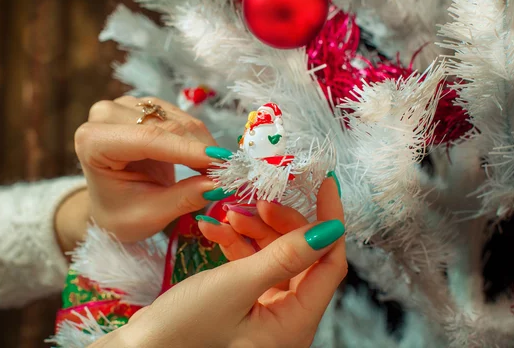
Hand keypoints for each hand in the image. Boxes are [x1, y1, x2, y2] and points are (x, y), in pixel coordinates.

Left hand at [56, 96, 233, 250]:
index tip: (221, 163)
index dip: (187, 149)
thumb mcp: (150, 214)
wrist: (111, 204)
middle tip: (228, 173)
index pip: (147, 138)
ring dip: (204, 143)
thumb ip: (184, 198)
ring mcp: (126, 106)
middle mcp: (105, 115)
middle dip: (201, 149)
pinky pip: (182, 118)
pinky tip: (209, 159)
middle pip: (165, 125)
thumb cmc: (121, 213)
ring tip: (219, 170)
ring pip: (178, 119)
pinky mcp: (146, 107)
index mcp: (92, 142)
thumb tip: (219, 184)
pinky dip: (200, 139)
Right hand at [92, 177, 345, 347]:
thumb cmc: (182, 330)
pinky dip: (237, 246)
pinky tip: (214, 229)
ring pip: (275, 258)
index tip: (323, 184)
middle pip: (302, 258)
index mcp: (294, 324)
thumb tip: (330, 229)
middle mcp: (286, 322)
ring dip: (254, 231)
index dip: (329, 221)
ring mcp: (265, 313)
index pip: (330, 264)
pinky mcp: (244, 306)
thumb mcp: (235, 285)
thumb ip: (284, 255)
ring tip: (228, 214)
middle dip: (280, 224)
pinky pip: (252, 267)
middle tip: (258, 201)